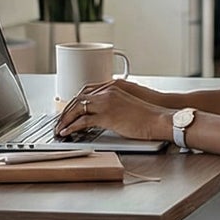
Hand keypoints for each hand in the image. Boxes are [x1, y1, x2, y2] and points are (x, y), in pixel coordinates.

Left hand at [55, 80, 172, 142]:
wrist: (160, 119)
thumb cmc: (150, 114)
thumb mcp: (130, 103)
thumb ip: (116, 103)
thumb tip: (108, 114)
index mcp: (113, 86)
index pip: (86, 91)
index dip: (75, 102)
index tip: (69, 110)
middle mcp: (107, 91)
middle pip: (78, 98)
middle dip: (66, 111)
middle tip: (60, 121)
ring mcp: (106, 103)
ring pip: (77, 108)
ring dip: (65, 119)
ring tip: (59, 128)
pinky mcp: (107, 116)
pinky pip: (82, 121)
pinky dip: (71, 127)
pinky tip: (67, 132)